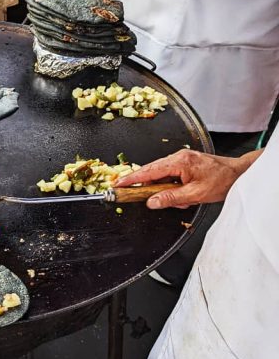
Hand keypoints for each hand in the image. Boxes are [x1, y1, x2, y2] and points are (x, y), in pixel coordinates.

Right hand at [115, 149, 261, 208]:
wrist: (239, 174)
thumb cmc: (222, 181)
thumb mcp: (195, 195)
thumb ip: (171, 198)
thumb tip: (152, 202)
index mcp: (179, 162)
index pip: (148, 172)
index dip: (131, 179)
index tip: (118, 184)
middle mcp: (178, 157)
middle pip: (152, 172)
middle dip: (148, 187)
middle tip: (141, 196)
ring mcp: (181, 159)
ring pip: (161, 175)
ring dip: (165, 189)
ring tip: (182, 200)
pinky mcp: (185, 163)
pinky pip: (170, 174)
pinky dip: (172, 186)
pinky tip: (183, 195)